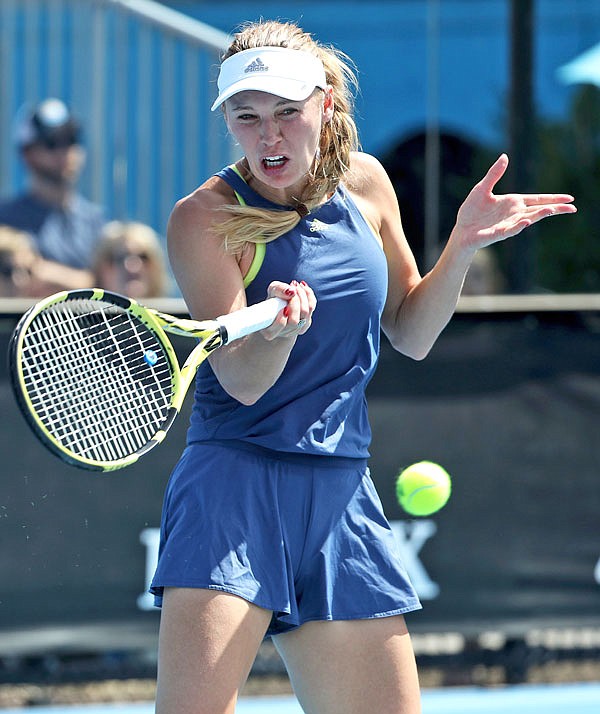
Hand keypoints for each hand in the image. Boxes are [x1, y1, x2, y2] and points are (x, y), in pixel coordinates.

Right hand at [264, 279, 316, 338]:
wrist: (279, 307)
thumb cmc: (273, 299)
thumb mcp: (271, 291)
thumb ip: (278, 290)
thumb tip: (291, 291)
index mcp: (269, 332)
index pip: (279, 328)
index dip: (281, 319)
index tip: (282, 307)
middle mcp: (283, 333)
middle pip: (294, 321)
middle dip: (294, 302)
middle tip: (291, 288)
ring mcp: (296, 330)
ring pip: (304, 314)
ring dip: (301, 296)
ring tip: (295, 286)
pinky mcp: (305, 324)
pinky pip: (311, 308)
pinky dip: (308, 295)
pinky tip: (302, 287)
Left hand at [454, 154, 576, 251]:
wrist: (461, 230)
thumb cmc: (472, 211)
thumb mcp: (482, 188)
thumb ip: (494, 174)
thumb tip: (505, 156)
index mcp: (513, 202)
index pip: (537, 199)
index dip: (553, 198)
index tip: (569, 198)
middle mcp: (514, 213)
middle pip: (538, 210)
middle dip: (555, 209)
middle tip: (572, 208)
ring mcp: (507, 224)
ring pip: (527, 219)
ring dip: (539, 215)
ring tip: (551, 210)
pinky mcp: (498, 233)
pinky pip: (510, 229)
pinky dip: (518, 226)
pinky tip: (526, 221)